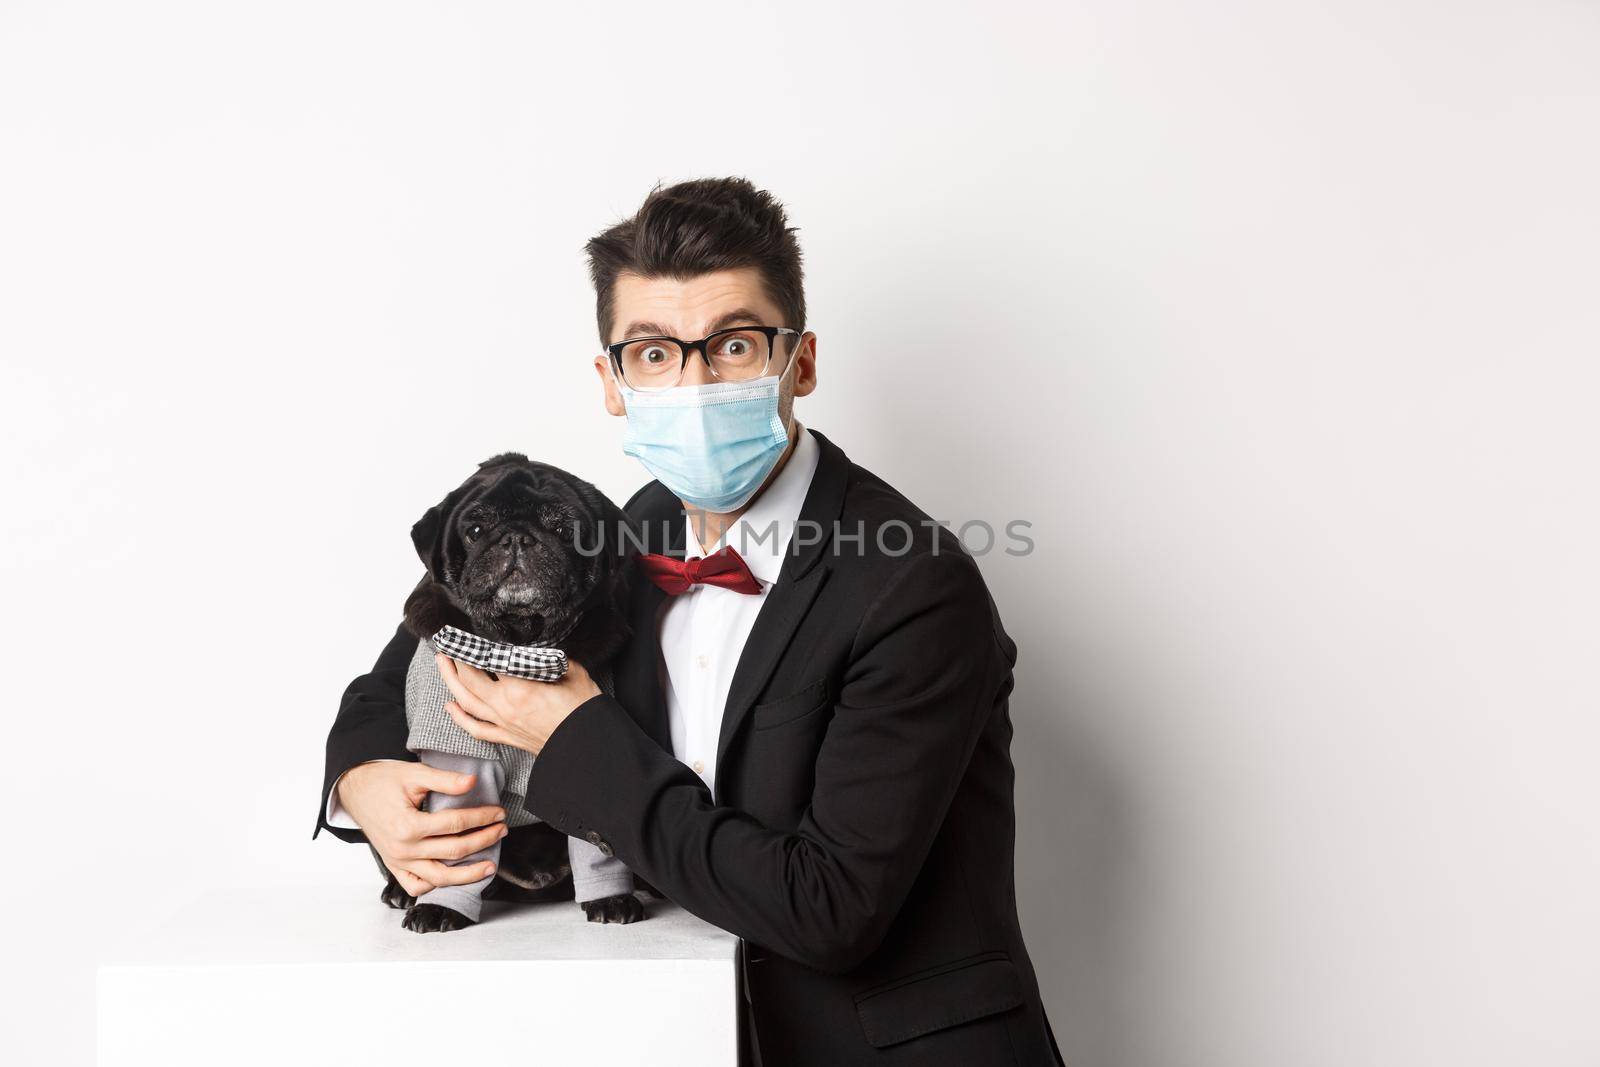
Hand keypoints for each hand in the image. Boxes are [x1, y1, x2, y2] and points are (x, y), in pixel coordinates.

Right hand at [335, 760, 507, 896]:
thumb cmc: (384, 781)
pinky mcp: (394, 867)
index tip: (499, 812)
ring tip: (490, 866)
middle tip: (501, 830)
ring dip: (468, 874)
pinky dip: (435, 886)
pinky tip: (454, 879)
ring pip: (439, 878)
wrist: (355, 790)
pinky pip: (416, 886)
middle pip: (453, 851)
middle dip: (483, 841)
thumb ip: (444, 780)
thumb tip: (473, 782)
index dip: (481, 818)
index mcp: (408, 826)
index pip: (455, 825)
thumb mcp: (414, 774)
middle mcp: (403, 850)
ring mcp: (398, 862)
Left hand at [437, 652, 601, 755]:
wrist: (588, 746)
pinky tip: (451, 707)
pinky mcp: (507, 738)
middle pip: (469, 680)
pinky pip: (476, 729)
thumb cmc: (583, 712)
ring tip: (443, 666)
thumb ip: (552, 659)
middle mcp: (504, 706)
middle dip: (455, 661)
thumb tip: (542, 650)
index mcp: (519, 687)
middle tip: (447, 646)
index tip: (468, 635)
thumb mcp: (573, 674)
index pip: (488, 662)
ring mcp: (503, 724)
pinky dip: (460, 718)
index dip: (476, 647)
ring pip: (467, 702)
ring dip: (451, 683)